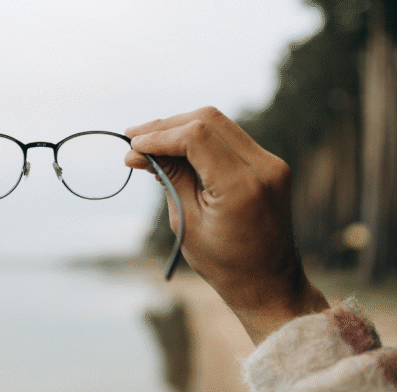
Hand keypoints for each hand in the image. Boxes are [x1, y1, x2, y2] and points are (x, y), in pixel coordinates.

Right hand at [125, 107, 327, 343]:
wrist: (269, 283)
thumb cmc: (225, 263)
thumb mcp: (187, 222)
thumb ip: (169, 178)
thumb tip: (139, 151)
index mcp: (242, 186)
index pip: (196, 136)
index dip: (159, 135)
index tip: (132, 148)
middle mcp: (263, 167)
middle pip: (208, 119)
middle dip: (166, 126)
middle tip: (134, 139)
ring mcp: (270, 162)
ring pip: (218, 123)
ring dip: (180, 129)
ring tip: (149, 145)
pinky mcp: (268, 164)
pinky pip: (228, 137)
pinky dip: (198, 139)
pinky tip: (174, 151)